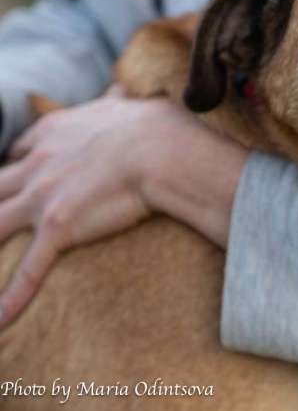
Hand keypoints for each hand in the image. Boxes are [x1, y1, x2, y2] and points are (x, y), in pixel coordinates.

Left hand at [0, 89, 246, 328]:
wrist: (164, 149)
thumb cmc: (155, 126)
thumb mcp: (125, 105)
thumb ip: (114, 102)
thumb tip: (119, 92)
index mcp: (55, 132)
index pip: (22, 150)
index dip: (19, 165)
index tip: (24, 176)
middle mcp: (39, 163)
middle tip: (3, 212)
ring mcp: (43, 196)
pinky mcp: (58, 227)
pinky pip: (28, 268)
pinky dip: (11, 298)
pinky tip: (0, 322)